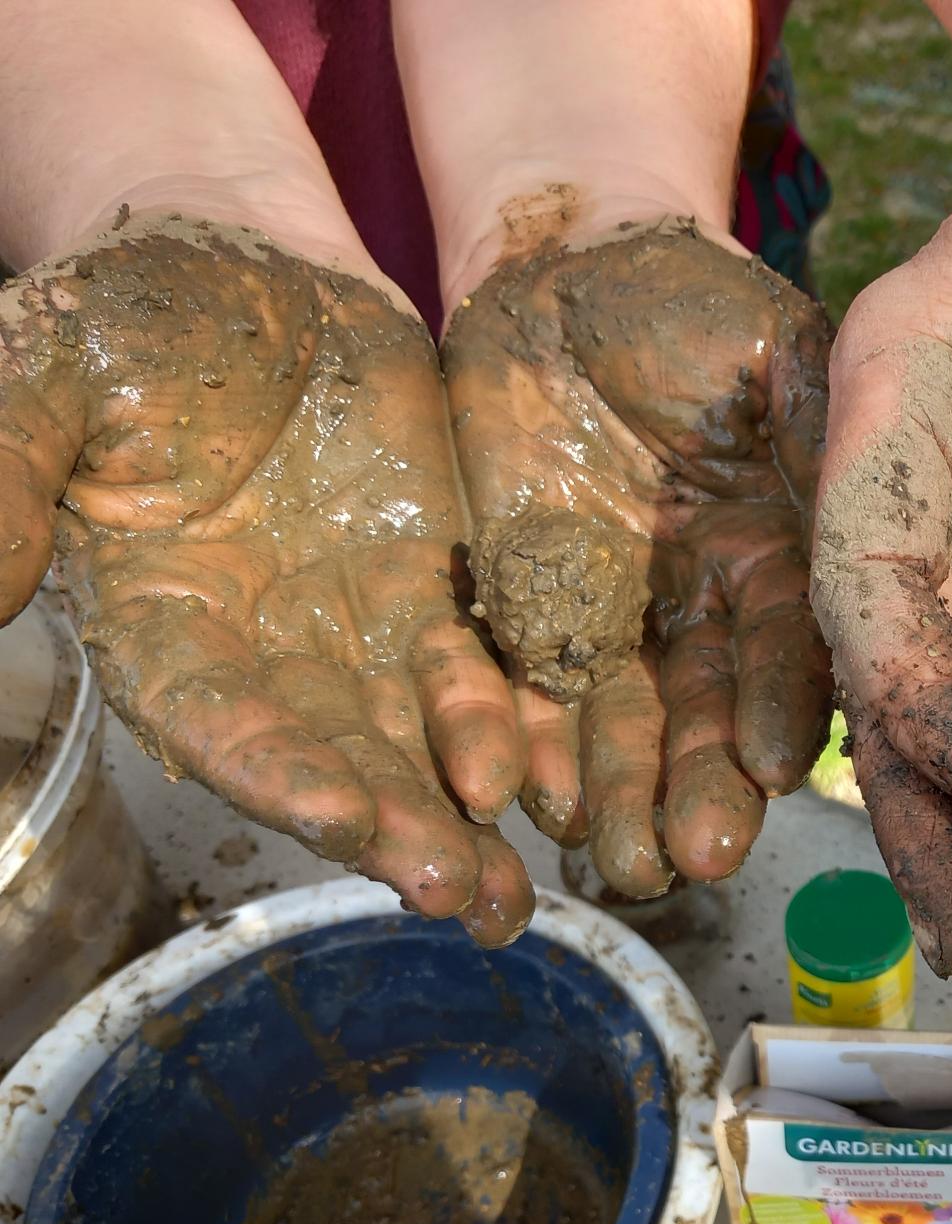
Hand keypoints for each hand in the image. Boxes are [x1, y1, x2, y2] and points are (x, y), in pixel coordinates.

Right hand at [0, 217, 531, 941]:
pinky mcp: (437, 592)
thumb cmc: (138, 315)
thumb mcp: (56, 369)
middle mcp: (263, 650)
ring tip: (516, 893)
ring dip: (463, 815)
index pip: (214, 719)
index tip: (339, 821)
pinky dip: (523, 733)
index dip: (274, 773)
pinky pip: (489, 673)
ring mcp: (356, 628)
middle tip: (462, 895)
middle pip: (331, 758)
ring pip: (415, 743)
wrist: (258, 270)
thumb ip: (9, 470)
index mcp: (162, 617)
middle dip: (393, 828)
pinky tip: (565, 789)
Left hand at [441, 218, 831, 895]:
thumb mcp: (776, 348)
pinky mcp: (530, 615)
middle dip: (703, 786)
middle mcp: (715, 610)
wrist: (567, 274)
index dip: (788, 706)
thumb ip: (821, 427)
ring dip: (618, 796)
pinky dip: (517, 745)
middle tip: (694, 857)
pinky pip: (521, 692)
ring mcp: (623, 622)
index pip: (794, 645)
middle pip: (712, 716)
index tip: (782, 770)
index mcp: (788, 555)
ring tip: (614, 860)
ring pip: (621, 728)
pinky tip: (515, 797)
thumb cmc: (691, 297)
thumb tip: (885, 497)